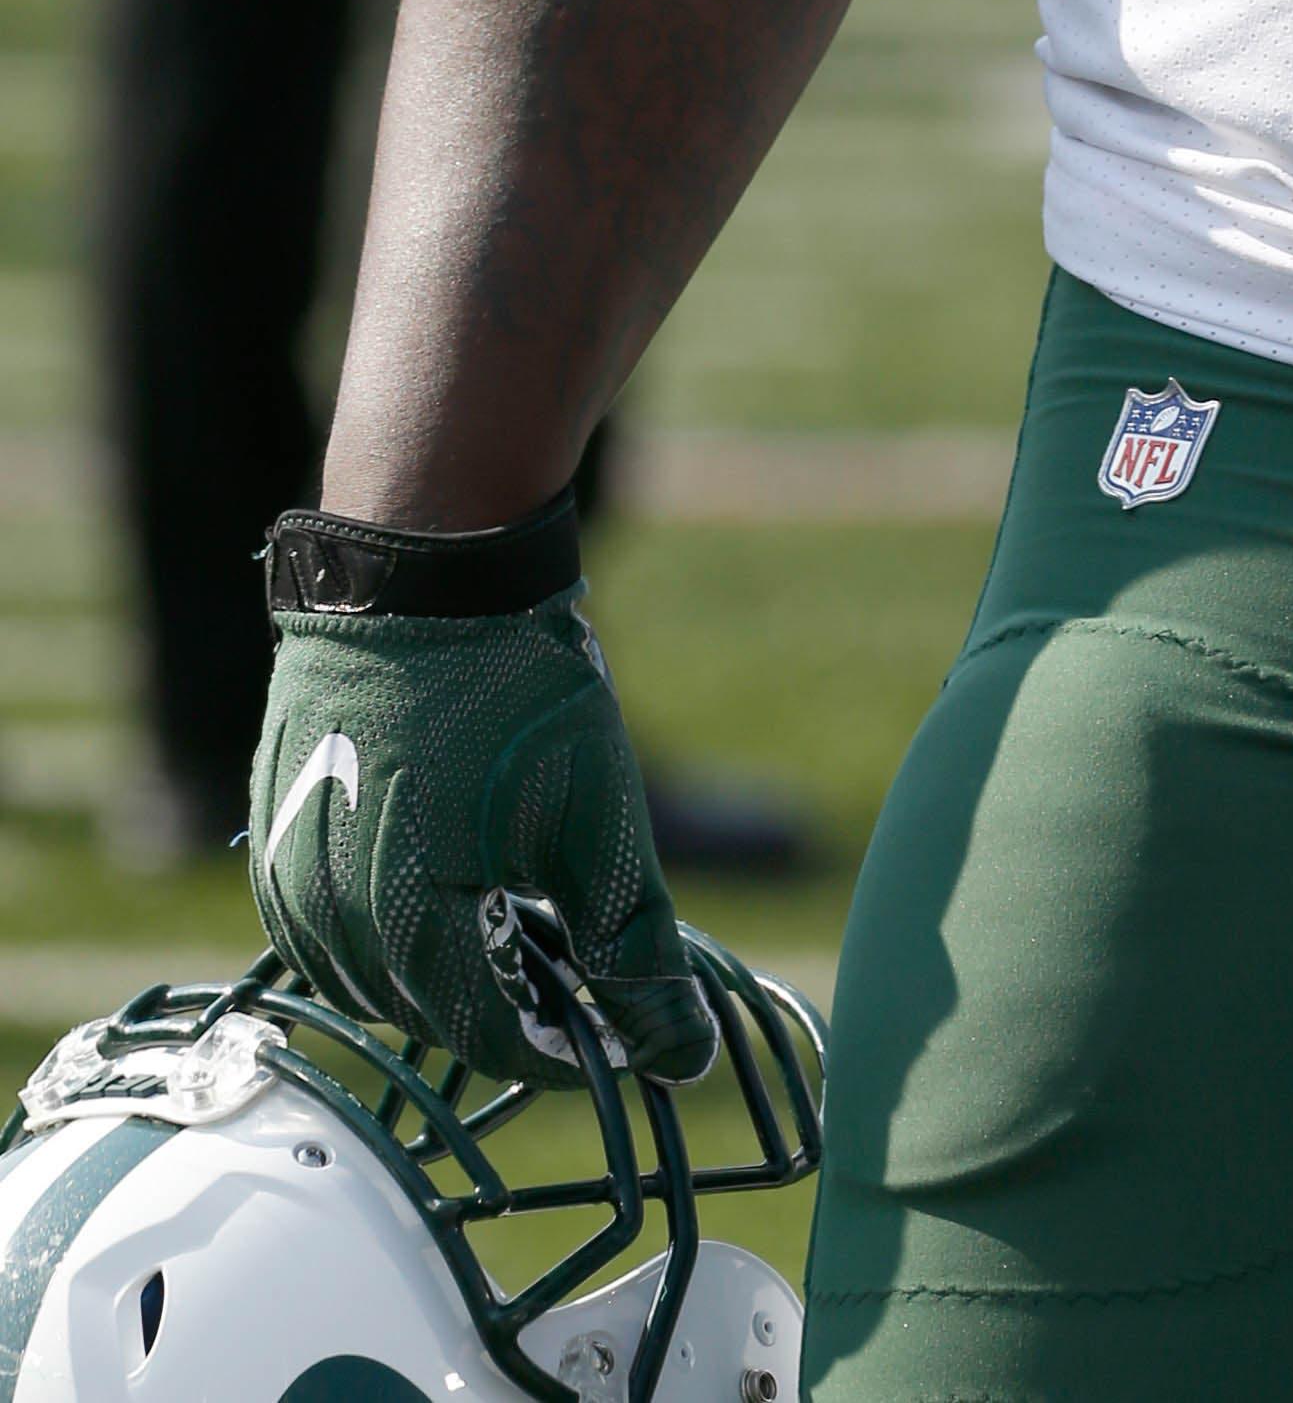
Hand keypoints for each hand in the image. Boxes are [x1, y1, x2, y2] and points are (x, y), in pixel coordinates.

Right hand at [251, 585, 715, 1091]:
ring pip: (381, 984)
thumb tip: (683, 1055)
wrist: (426, 573)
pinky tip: (455, 886)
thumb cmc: (519, 689)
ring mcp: (288, 886)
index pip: (495, 1038)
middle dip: (515, 1003)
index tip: (622, 1024)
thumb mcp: (597, 820)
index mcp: (410, 922)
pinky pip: (334, 937)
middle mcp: (329, 923)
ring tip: (521, 912)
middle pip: (436, 1017)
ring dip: (453, 974)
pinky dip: (398, 934)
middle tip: (579, 962)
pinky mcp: (274, 850)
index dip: (570, 1042)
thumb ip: (634, 950)